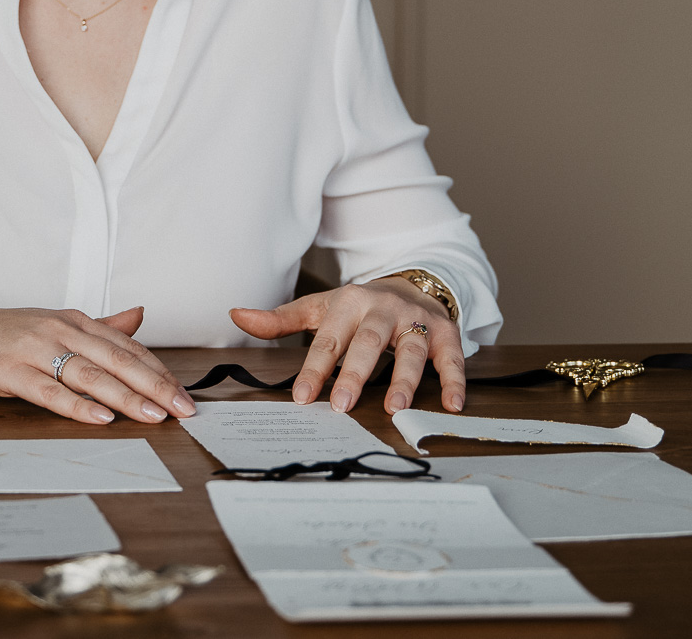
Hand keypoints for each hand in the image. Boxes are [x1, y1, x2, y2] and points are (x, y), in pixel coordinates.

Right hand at [0, 304, 197, 424]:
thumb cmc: (7, 332)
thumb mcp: (56, 325)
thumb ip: (100, 326)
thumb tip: (139, 316)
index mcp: (75, 321)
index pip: (128, 347)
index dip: (159, 371)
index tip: (184, 394)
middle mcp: (60, 331)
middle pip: (117, 360)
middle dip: (155, 386)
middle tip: (183, 409)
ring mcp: (35, 350)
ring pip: (89, 375)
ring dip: (125, 397)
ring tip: (152, 415)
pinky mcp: (11, 371)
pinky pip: (50, 390)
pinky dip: (77, 405)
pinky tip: (100, 418)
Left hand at [229, 277, 465, 414]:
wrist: (412, 283)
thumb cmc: (360, 306)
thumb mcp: (321, 308)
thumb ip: (280, 319)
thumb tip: (236, 315)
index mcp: (349, 303)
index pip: (328, 339)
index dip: (314, 368)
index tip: (301, 396)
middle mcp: (383, 309)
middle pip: (369, 343)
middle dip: (355, 374)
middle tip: (341, 405)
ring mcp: (416, 320)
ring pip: (412, 350)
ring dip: (406, 379)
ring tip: (396, 408)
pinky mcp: (445, 333)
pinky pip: (452, 358)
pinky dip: (455, 380)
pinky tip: (452, 404)